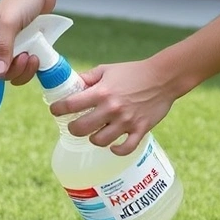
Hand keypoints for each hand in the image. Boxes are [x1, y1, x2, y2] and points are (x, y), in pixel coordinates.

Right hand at [0, 0, 57, 85]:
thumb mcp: (10, 22)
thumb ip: (3, 47)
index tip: (6, 67)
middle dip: (14, 70)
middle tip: (26, 57)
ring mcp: (12, 47)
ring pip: (14, 72)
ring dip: (25, 70)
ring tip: (34, 56)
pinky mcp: (26, 48)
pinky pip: (26, 67)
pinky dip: (32, 66)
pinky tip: (38, 55)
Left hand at [50, 54, 187, 155]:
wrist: (164, 77)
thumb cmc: (134, 72)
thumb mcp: (108, 70)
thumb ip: (88, 77)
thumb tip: (72, 83)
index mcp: (101, 92)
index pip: (71, 105)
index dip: (58, 109)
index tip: (55, 111)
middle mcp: (111, 108)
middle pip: (81, 128)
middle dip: (73, 129)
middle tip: (74, 126)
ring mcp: (126, 121)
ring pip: (100, 141)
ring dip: (94, 139)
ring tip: (96, 133)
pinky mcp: (140, 129)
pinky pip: (125, 148)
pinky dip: (116, 150)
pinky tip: (113, 146)